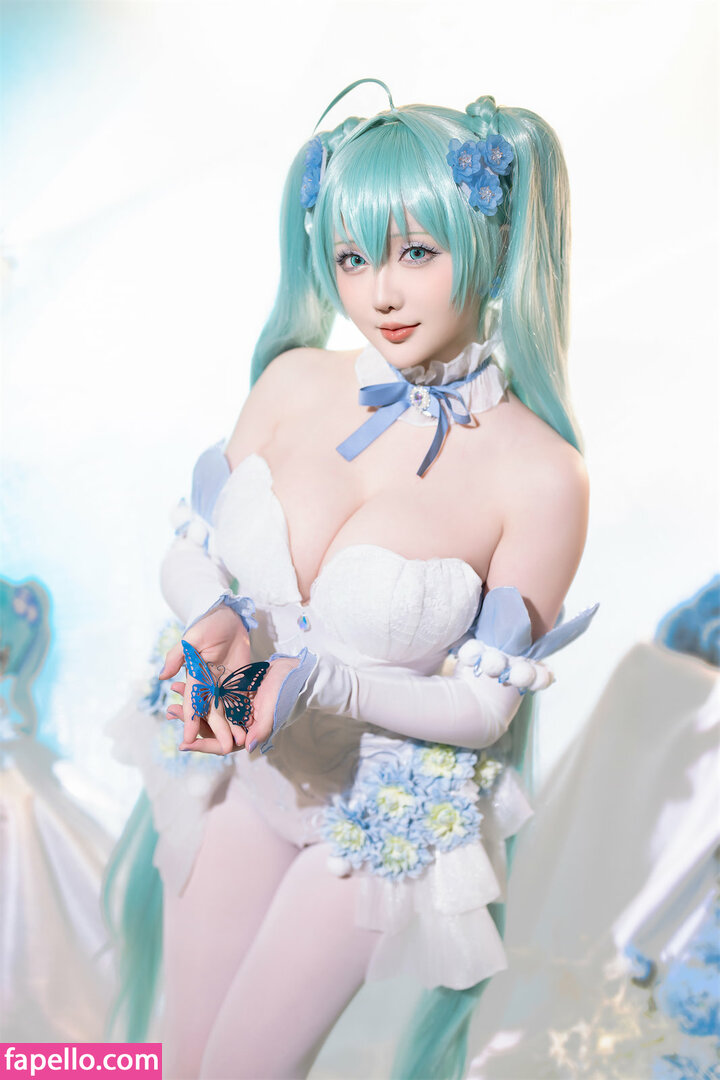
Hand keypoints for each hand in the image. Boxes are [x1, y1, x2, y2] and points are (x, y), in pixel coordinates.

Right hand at [160, 604, 252, 753]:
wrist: (228, 617)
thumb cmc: (208, 624)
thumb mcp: (192, 637)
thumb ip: (178, 655)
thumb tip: (162, 676)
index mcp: (195, 676)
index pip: (193, 701)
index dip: (190, 720)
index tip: (187, 738)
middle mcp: (208, 684)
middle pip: (211, 711)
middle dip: (217, 730)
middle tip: (224, 749)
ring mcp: (223, 685)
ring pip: (226, 710)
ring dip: (232, 727)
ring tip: (240, 743)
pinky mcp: (237, 682)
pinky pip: (239, 701)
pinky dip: (243, 715)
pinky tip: (249, 728)